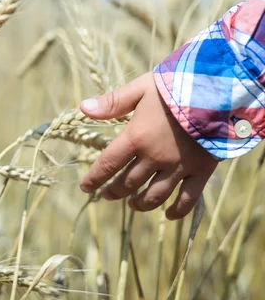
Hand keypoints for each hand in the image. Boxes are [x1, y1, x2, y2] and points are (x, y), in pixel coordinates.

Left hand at [79, 72, 217, 219]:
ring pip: (154, 196)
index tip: (86, 187)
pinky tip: (168, 214)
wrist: (217, 90)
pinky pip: (187, 199)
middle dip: (115, 191)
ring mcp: (178, 167)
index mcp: (136, 137)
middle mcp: (155, 157)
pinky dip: (177, 211)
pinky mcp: (201, 171)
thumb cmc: (176, 85)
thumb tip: (83, 108)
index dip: (94, 178)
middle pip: (128, 183)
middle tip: (108, 195)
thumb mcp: (141, 88)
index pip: (108, 164)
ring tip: (133, 204)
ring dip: (140, 204)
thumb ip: (113, 101)